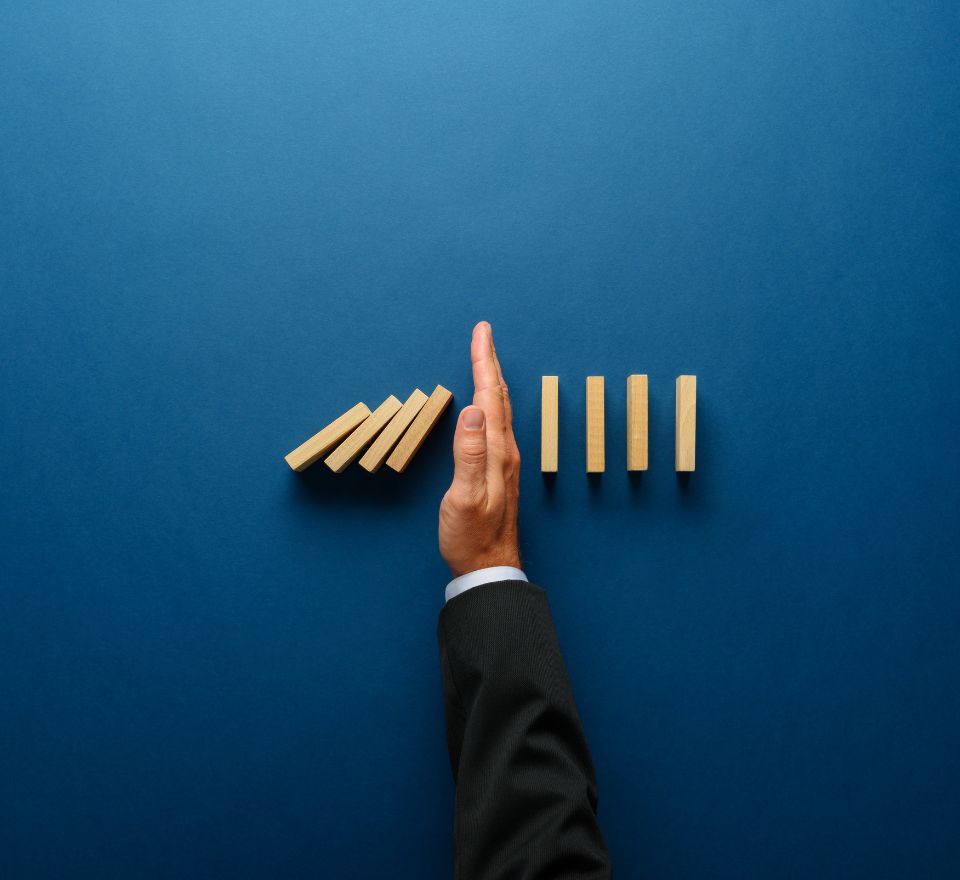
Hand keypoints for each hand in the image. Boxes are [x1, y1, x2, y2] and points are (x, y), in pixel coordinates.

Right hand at [439, 322, 521, 576]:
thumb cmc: (471, 536)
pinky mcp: (498, 471)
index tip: (481, 332)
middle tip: (483, 334)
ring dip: (491, 380)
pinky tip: (487, 405)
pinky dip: (490, 402)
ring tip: (485, 359)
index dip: (484, 362)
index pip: (489, 396)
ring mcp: (504, 461)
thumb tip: (472, 410)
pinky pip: (496, 424)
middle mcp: (505, 451)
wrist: (488, 567)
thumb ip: (468, 454)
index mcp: (496, 452)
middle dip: (489, 362)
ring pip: (499, 409)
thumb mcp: (464, 497)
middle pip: (498, 397)